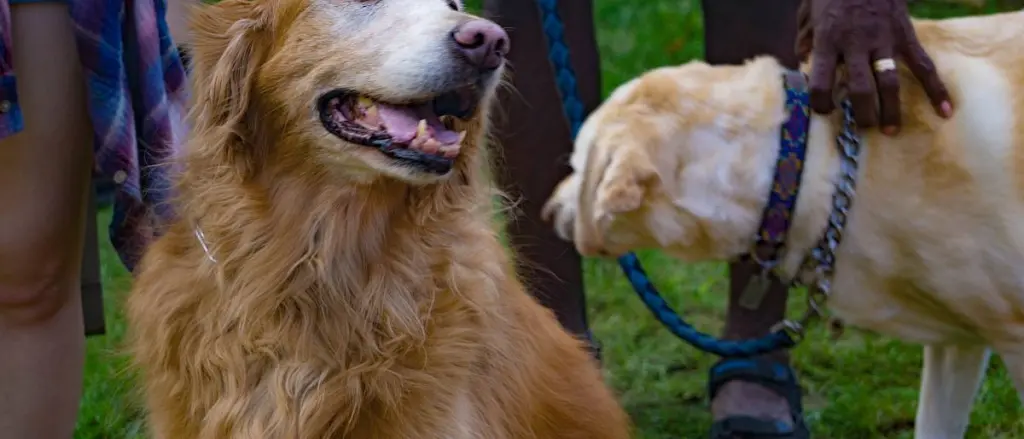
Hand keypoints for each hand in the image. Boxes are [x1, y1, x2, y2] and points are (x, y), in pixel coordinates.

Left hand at [796, 0, 953, 134]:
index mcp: (828, 40)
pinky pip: (923, 65)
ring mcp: (884, 40)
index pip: (819, 81)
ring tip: (891, 130)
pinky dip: (935, 88)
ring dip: (891, 110)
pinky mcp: (906, 35)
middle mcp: (856, 44)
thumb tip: (801, 63)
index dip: (820, 102)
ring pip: (890, 82)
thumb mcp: (809, 13)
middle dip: (862, 114)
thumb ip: (804, 39)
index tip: (824, 111)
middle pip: (861, 88)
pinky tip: (944, 109)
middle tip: (863, 129)